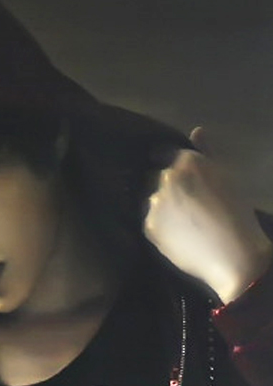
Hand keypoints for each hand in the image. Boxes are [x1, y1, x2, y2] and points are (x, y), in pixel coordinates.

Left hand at [142, 127, 272, 303]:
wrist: (231, 254)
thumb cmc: (237, 213)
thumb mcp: (226, 176)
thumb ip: (207, 152)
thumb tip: (195, 131)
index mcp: (186, 161)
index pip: (163, 153)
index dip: (168, 164)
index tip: (176, 175)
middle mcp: (165, 178)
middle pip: (156, 177)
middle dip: (166, 186)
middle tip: (185, 203)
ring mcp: (154, 203)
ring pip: (152, 200)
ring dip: (161, 206)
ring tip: (182, 222)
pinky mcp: (149, 227)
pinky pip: (150, 221)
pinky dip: (159, 225)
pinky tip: (177, 234)